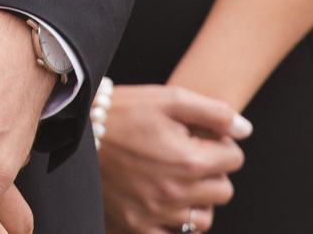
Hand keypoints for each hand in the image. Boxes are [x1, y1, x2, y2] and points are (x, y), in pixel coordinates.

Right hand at [98, 84, 249, 232]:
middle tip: (187, 154)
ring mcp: (158, 214)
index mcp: (189, 159)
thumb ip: (212, 111)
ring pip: (204, 218)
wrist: (74, 133)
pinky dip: (175, 223)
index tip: (201, 135)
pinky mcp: (139, 227)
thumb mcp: (167, 98)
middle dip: (212, 171)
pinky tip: (162, 201)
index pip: (233, 158)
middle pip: (223, 190)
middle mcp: (177, 192)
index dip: (221, 142)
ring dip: (198, 200)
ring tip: (176, 178)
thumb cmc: (121, 111)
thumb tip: (245, 129)